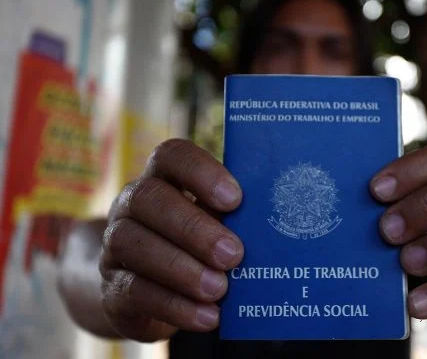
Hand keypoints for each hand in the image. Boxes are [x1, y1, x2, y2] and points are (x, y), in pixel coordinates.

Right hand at [100, 139, 243, 341]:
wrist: (147, 291)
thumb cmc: (195, 246)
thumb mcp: (214, 225)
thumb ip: (232, 219)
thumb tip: (270, 226)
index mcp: (162, 178)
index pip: (172, 156)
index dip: (201, 172)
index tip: (235, 199)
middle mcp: (131, 205)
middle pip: (149, 199)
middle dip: (194, 228)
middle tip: (233, 254)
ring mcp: (115, 245)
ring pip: (133, 244)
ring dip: (181, 268)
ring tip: (219, 288)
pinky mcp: (111, 287)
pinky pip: (134, 290)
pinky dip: (174, 305)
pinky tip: (207, 315)